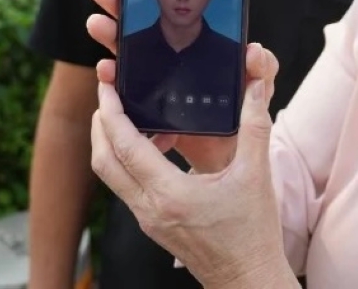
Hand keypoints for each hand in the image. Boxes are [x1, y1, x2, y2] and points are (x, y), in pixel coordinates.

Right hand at [86, 0, 277, 171]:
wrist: (235, 152)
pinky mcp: (150, 113)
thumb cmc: (247, 112)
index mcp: (197, 47)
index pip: (170, 16)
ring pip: (128, 60)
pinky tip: (109, 75)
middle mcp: (172, 61)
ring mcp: (158, 86)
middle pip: (141, 31)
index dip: (151, 0)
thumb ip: (263, 68)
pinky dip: (116, 87)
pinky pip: (127, 99)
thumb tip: (254, 50)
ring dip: (111, 45)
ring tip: (100, 33)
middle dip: (119, 9)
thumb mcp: (260, 85)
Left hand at [87, 0, 293, 287]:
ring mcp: (149, 220)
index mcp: (169, 194)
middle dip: (100, 125)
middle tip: (108, 96)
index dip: (112, 113)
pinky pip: (128, 188)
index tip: (107, 88)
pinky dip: (129, 162)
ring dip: (111, 144)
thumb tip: (255, 87)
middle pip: (104, 162)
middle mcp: (150, 209)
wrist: (248, 277)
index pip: (125, 147)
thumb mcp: (256, 173)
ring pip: (112, 177)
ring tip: (130, 117)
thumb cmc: (253, 232)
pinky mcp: (154, 225)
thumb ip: (254, 125)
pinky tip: (156, 148)